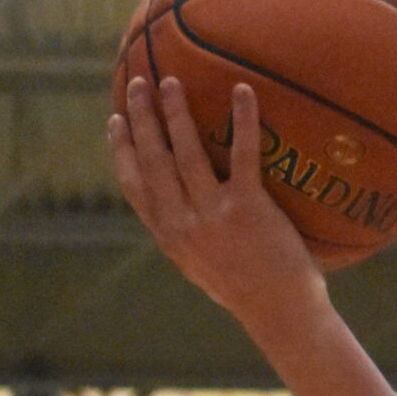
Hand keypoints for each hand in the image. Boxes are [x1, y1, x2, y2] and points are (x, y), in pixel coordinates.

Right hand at [108, 76, 325, 330]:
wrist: (281, 314)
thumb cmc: (248, 290)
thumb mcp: (201, 266)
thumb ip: (186, 235)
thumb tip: (179, 209)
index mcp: (168, 236)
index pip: (133, 184)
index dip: (121, 149)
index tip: (115, 120)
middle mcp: (183, 222)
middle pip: (153, 159)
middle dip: (142, 118)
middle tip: (140, 83)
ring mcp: (213, 214)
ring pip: (185, 152)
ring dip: (175, 112)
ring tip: (172, 81)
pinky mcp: (248, 208)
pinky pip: (243, 154)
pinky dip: (243, 119)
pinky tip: (242, 91)